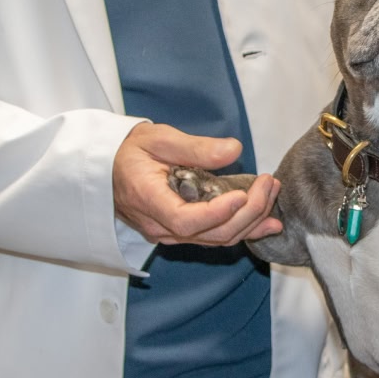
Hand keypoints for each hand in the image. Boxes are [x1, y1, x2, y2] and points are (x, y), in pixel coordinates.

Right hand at [113, 123, 281, 245]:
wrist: (106, 168)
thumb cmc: (128, 151)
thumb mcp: (158, 139)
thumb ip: (196, 148)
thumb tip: (233, 150)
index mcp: (149, 201)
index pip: (187, 221)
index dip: (219, 212)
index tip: (243, 194)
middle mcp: (160, 226)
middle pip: (210, 234)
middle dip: (248, 212)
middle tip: (269, 184)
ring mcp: (170, 233)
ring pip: (217, 239)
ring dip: (251, 221)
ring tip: (272, 196)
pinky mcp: (181, 232)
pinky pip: (214, 237)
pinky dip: (243, 229)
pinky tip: (266, 222)